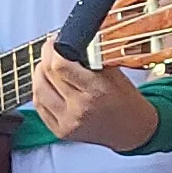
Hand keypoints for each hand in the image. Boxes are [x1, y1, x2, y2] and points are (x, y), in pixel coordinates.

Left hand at [27, 49, 156, 150]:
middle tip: (50, 49)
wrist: (133, 131)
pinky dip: (40, 92)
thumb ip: (91, 56)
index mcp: (96, 90)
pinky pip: (40, 107)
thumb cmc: (125, 100)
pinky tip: (47, 84)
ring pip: (38, 91)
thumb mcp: (114, 73)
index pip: (61, 65)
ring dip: (39, 74)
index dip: (54, 49)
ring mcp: (68, 122)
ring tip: (46, 66)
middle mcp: (80, 108)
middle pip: (48, 75)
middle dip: (46, 56)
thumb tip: (70, 40)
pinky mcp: (61, 131)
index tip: (56, 41)